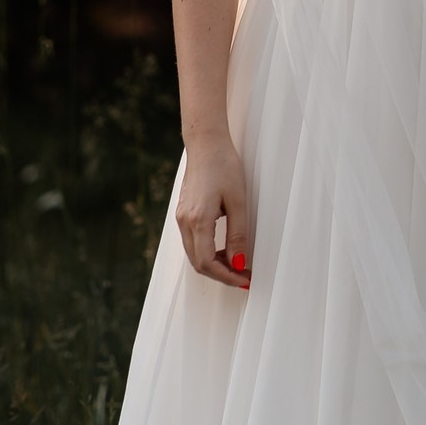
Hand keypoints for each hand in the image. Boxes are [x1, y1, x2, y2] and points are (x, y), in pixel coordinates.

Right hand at [176, 134, 253, 289]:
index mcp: (197, 219)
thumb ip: (238, 234)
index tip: (244, 280)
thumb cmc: (224, 166)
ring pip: (194, 254)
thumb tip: (238, 262)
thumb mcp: (238, 201)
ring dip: (215, 264)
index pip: (208, 262)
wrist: (206, 145)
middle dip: (221, 274)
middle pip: (199, 263)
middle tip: (244, 276)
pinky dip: (208, 252)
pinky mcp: (183, 214)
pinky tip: (225, 249)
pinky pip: (192, 242)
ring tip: (238, 263)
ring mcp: (181, 218)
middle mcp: (184, 222)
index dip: (226, 276)